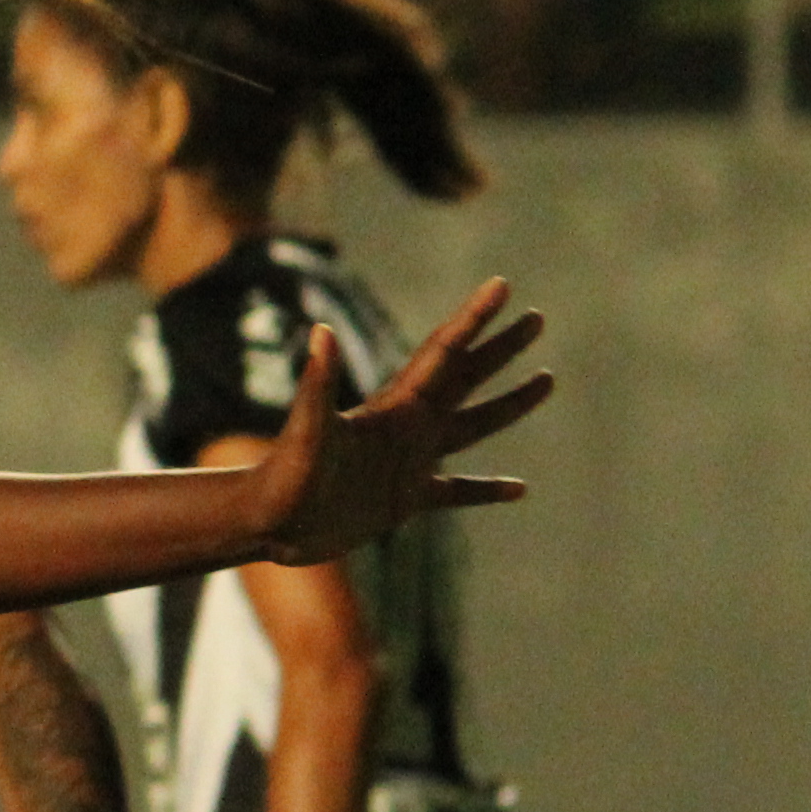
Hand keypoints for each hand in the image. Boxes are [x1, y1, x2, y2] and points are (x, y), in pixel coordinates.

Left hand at [240, 278, 553, 564]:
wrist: (265, 526)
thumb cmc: (282, 479)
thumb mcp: (306, 431)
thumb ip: (317, 384)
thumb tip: (320, 331)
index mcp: (393, 407)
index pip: (443, 353)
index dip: (473, 318)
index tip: (502, 285)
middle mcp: (406, 427)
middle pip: (466, 377)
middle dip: (501, 348)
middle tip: (537, 318)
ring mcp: (408, 463)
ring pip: (471, 426)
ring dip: (507, 405)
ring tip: (545, 381)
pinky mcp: (404, 500)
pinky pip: (457, 492)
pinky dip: (487, 490)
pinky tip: (518, 489)